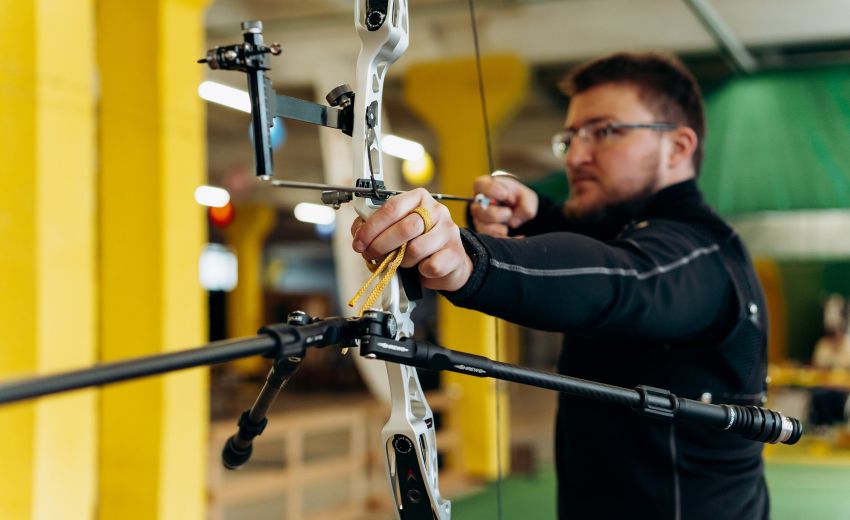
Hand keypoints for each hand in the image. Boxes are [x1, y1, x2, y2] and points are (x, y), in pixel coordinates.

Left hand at [351, 188, 472, 291]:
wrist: (447, 261)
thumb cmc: (417, 242)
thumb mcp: (395, 229)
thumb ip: (375, 227)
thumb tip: (359, 234)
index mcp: (419, 198)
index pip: (392, 207)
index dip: (372, 227)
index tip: (359, 242)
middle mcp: (436, 211)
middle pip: (405, 228)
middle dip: (381, 245)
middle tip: (372, 255)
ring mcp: (449, 231)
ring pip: (415, 249)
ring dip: (403, 260)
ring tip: (403, 260)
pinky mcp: (455, 253)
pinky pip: (430, 266)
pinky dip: (420, 271)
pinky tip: (421, 267)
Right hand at [471, 175, 537, 236]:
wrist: (516, 210)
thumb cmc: (518, 198)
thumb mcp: (526, 196)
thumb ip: (526, 204)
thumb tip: (513, 222)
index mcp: (486, 187)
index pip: (480, 185)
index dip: (490, 190)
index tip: (505, 194)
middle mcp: (478, 202)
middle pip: (478, 209)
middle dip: (494, 214)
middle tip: (508, 212)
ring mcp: (479, 218)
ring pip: (481, 225)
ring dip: (495, 228)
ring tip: (506, 228)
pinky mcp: (483, 231)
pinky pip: (487, 237)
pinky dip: (499, 238)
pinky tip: (509, 236)